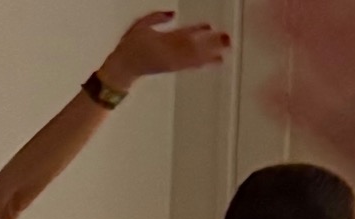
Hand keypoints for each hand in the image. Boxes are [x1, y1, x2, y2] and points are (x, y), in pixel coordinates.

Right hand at [99, 12, 230, 89]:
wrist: (125, 66)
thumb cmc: (132, 44)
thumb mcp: (140, 25)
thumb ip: (156, 17)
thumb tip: (173, 13)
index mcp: (162, 39)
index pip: (183, 33)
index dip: (197, 29)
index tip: (209, 25)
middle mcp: (170, 51)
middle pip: (195, 45)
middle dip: (211, 41)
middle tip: (227, 37)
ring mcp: (175, 61)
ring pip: (197, 56)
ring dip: (214, 51)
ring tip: (228, 47)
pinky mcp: (176, 69)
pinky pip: (194, 66)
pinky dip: (207, 63)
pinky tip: (218, 60)